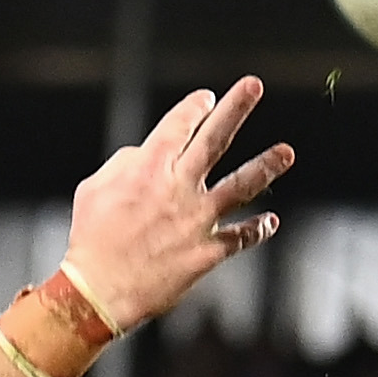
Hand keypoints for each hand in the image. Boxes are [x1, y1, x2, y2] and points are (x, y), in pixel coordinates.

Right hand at [62, 78, 294, 331]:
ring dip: (265, 166)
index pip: (178, 124)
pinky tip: (270, 221)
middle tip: (253, 85)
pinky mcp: (207, 252)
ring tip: (286, 152)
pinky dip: (256, 229)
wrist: (99, 290)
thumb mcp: (93, 188)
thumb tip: (146, 154)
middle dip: (236, 108)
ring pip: (240, 186)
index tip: (206, 99)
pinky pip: (239, 238)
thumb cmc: (91, 239)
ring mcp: (197, 220)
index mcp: (149, 167)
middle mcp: (179, 187)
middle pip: (214, 139)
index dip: (195, 107)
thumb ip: (124, 164)